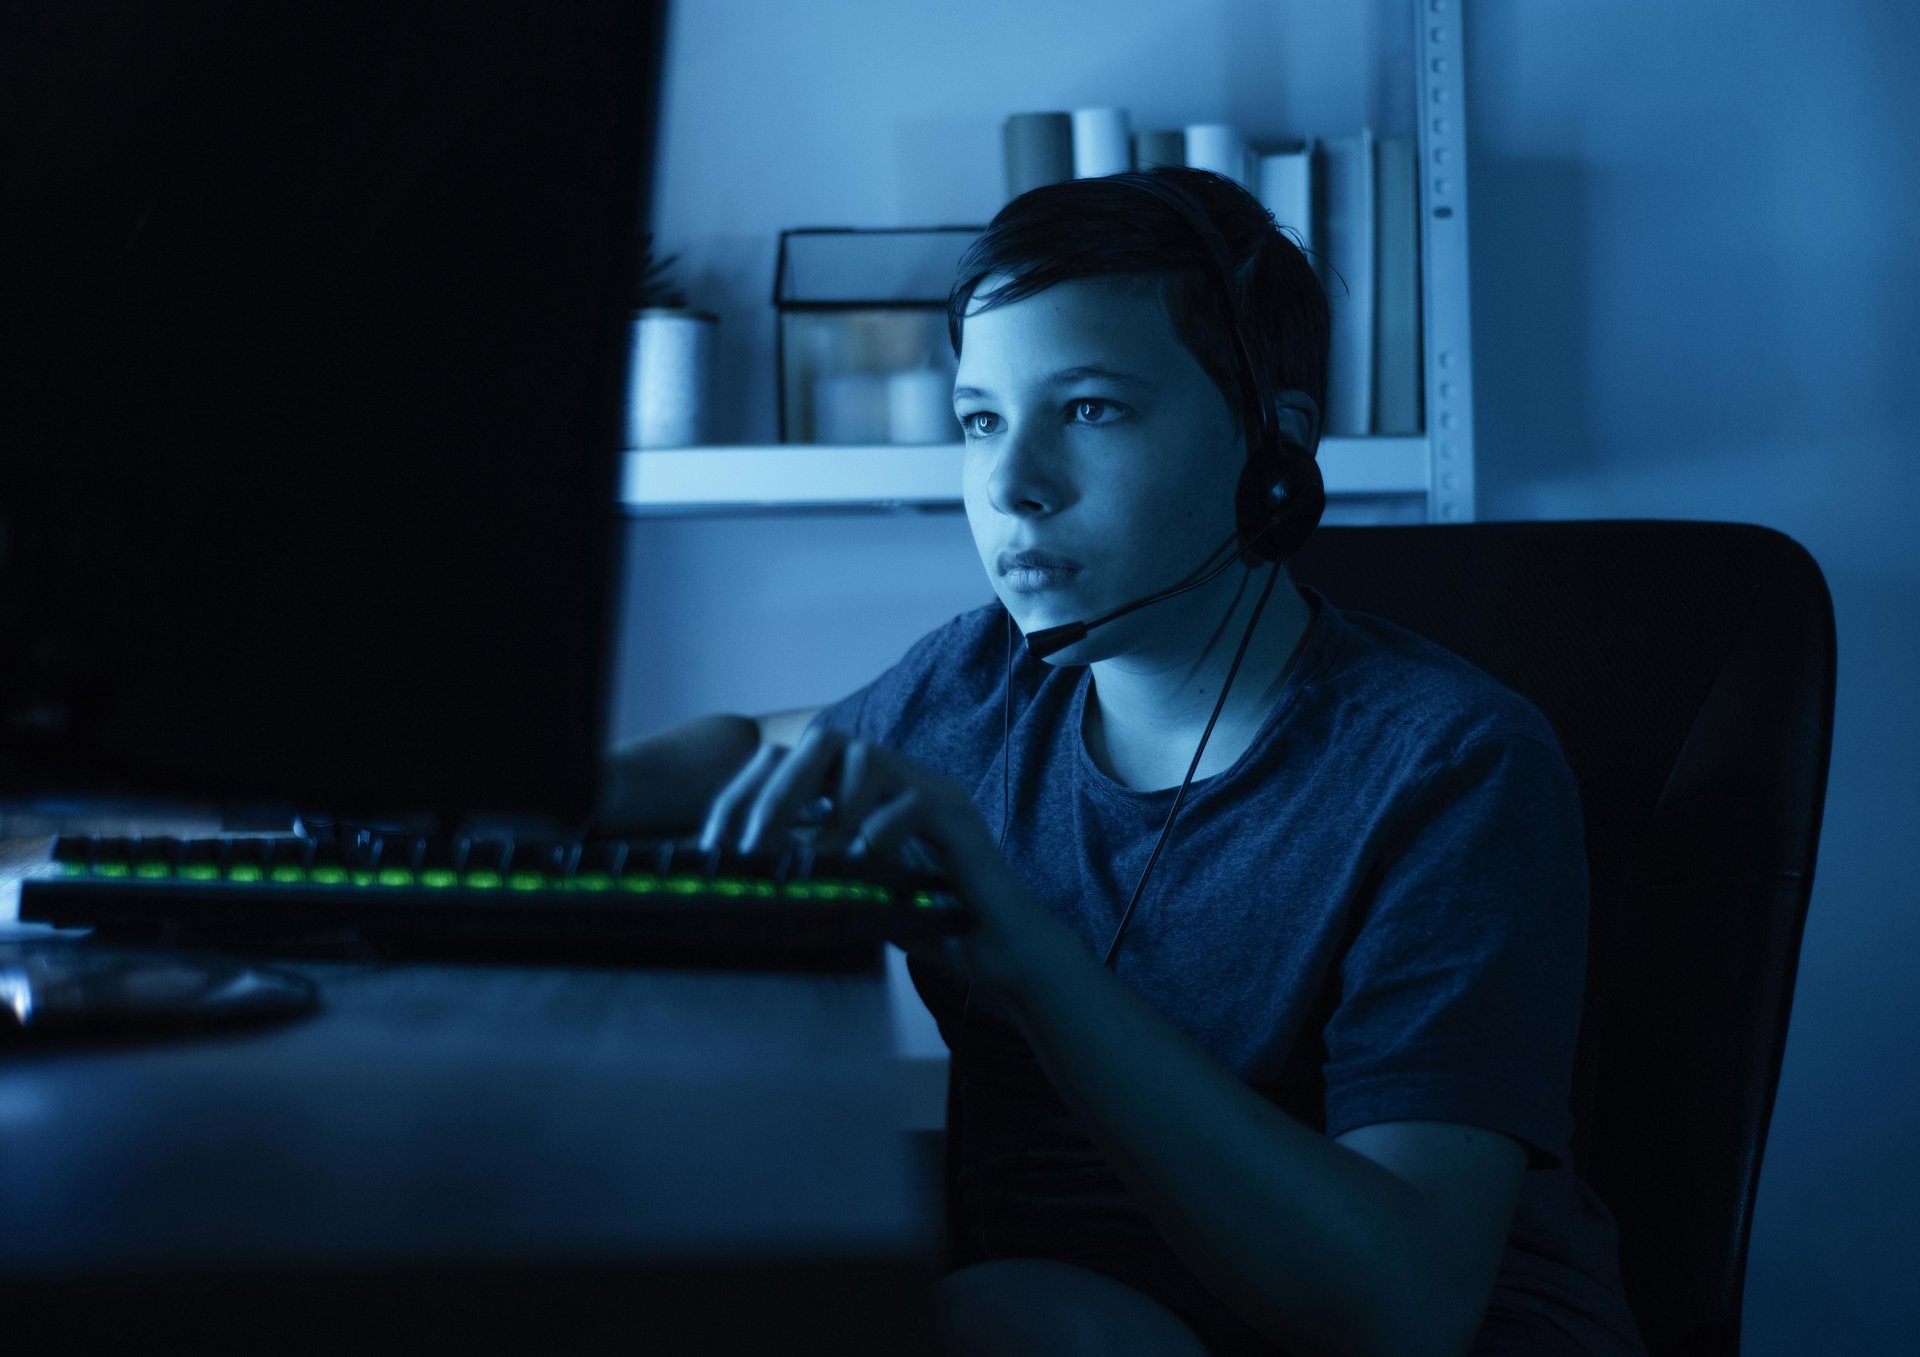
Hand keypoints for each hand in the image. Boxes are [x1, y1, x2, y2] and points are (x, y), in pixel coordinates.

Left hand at [698, 729, 1053, 994]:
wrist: (1001, 950)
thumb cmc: (928, 923)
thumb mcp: (853, 897)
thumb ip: (811, 879)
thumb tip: (740, 890)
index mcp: (860, 790)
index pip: (789, 763)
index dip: (743, 797)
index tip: (713, 848)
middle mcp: (893, 778)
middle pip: (821, 741)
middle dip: (775, 792)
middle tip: (751, 849)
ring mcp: (928, 790)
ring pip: (864, 755)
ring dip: (825, 807)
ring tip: (812, 861)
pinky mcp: (957, 818)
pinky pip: (911, 803)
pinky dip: (876, 833)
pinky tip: (862, 869)